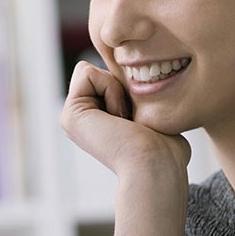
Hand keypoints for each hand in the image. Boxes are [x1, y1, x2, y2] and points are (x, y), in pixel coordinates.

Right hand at [59, 61, 190, 176]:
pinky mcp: (70, 115)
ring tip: (125, 121)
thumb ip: (138, 98)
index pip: (107, 75)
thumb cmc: (164, 147)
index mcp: (97, 121)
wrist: (156, 165)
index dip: (127, 86)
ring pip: (89, 70)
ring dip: (117, 89)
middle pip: (98, 71)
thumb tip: (145, 80)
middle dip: (120, 86)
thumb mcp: (153, 115)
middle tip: (131, 120)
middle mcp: (82, 121)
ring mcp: (72, 119)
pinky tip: (118, 118)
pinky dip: (111, 89)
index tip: (137, 118)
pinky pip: (87, 72)